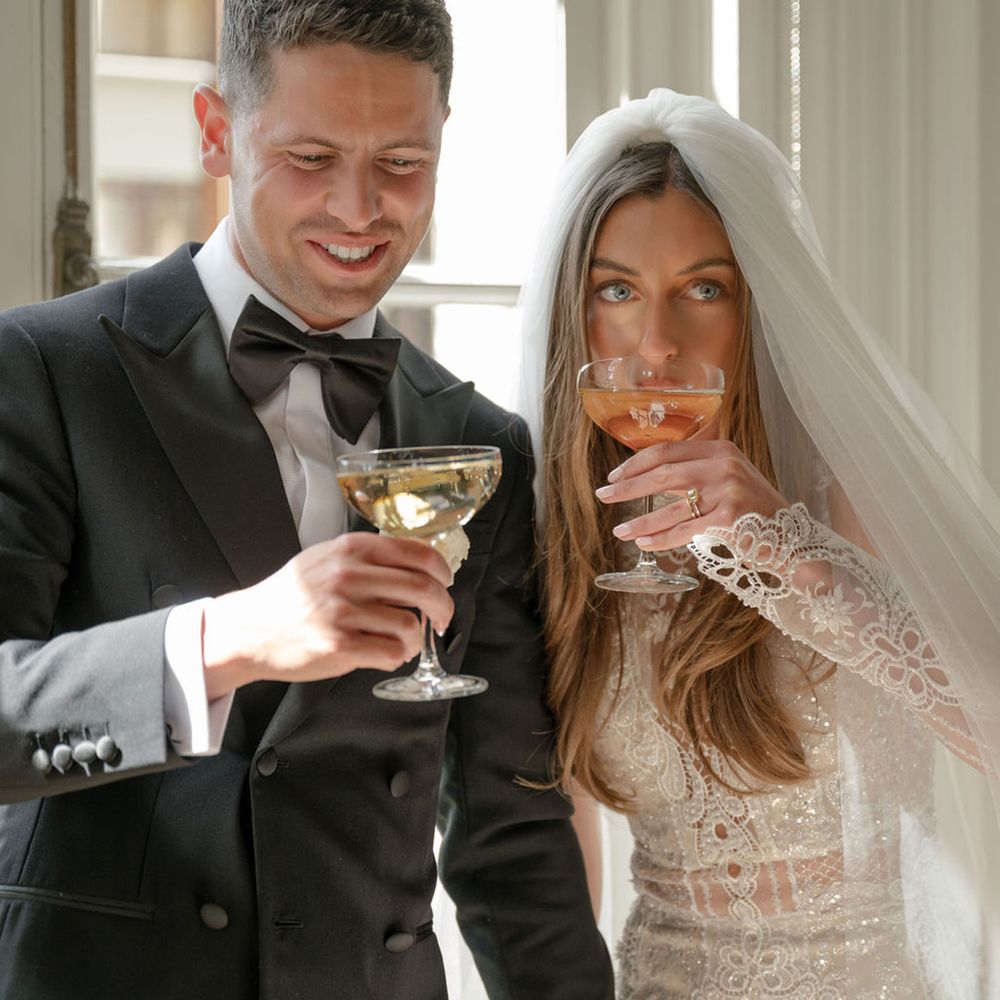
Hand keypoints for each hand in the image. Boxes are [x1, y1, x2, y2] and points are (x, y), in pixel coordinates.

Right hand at [201, 533, 454, 698]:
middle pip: (424, 588)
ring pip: (410, 625)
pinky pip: (393, 652)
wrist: (250, 629)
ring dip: (415, 638)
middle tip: (440, 619)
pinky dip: (398, 656)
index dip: (442, 572)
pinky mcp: (339, 645)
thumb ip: (369, 557)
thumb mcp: (327, 557)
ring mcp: (344, 611)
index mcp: (353, 549)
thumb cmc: (293, 594)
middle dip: (443, 607)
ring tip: (400, 641)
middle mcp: (349, 575)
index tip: (445, 584)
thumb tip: (419, 564)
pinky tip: (384, 654)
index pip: (419, 553)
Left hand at [594, 438, 788, 550]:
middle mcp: (724, 465)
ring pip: (670, 506)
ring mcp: (729, 491)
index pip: (667, 451)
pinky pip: (685, 530)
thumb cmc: (755, 510)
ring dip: (640, 521)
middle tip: (604, 496)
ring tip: (619, 531)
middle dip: (628, 487)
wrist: (793, 538)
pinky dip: (660, 538)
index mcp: (720, 449)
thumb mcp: (729, 478)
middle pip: (662, 474)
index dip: (635, 463)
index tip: (613, 476)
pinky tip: (643, 543)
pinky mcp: (731, 518)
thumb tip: (647, 476)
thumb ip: (696, 471)